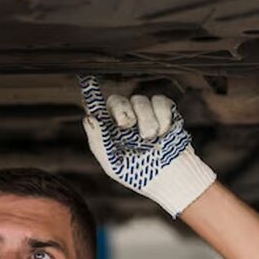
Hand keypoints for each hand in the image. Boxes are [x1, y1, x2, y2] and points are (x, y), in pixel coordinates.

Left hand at [79, 75, 215, 216]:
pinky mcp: (165, 112)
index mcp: (109, 131)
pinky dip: (162, 115)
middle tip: (127, 125)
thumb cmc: (139, 175)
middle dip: (121, 110)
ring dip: (145, 119)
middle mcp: (125, 119)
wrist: (172, 180)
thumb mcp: (112, 163)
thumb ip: (98, 141)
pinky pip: (160, 101)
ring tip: (150, 138)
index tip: (86, 78)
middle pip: (116, 100)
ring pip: (139, 99)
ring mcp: (145, 114)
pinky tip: (164, 132)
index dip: (91, 92)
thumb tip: (89, 117)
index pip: (97, 108)